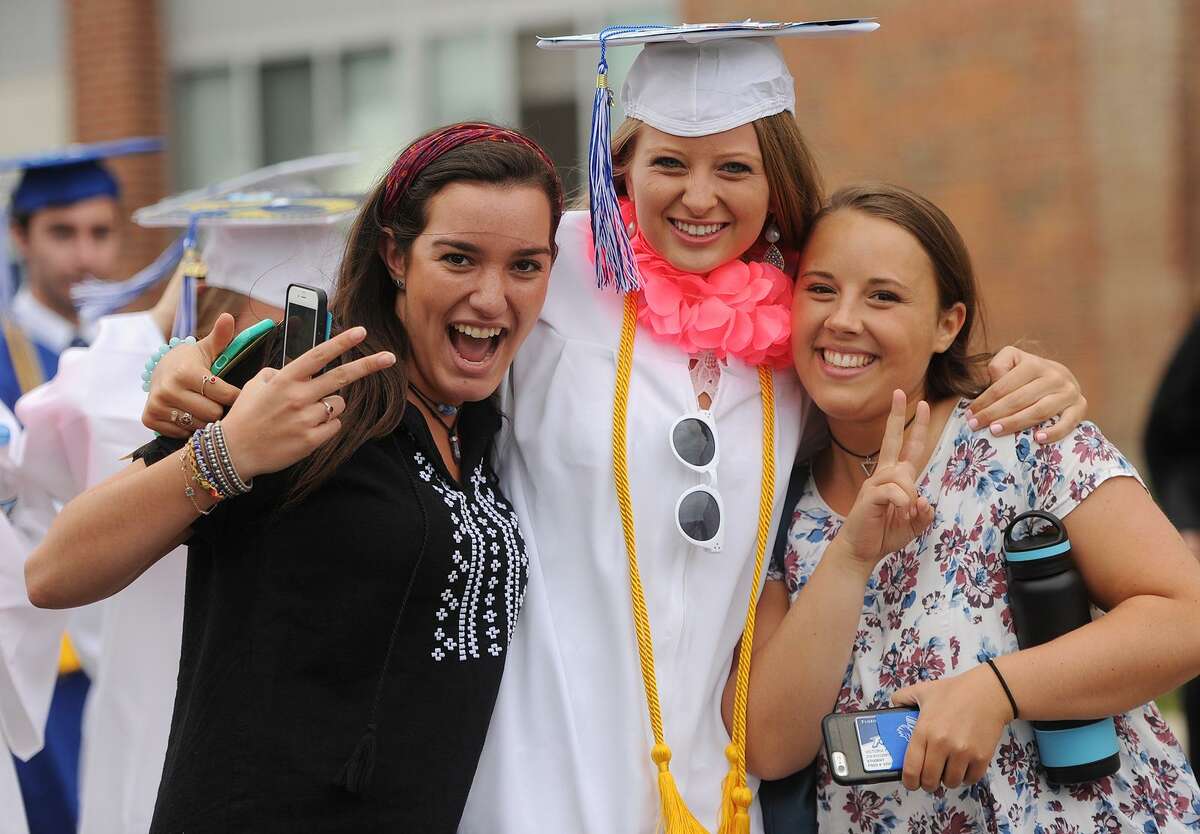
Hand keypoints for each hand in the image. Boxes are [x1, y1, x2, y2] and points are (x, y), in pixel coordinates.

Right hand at [144, 313, 242, 436]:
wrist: (160, 370)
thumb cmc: (191, 361)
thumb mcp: (207, 349)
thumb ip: (221, 337)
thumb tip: (228, 317)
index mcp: (186, 372)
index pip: (225, 395)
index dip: (234, 395)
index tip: (233, 392)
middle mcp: (168, 389)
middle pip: (213, 413)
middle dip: (219, 408)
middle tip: (214, 400)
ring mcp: (157, 405)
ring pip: (198, 426)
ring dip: (204, 420)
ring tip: (201, 406)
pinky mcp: (149, 418)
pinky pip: (182, 433)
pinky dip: (187, 427)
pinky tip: (186, 413)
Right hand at [219, 326, 394, 479]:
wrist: (234, 452)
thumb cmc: (245, 415)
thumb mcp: (255, 385)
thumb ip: (277, 373)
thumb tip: (293, 369)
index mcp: (284, 379)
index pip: (319, 355)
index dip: (341, 342)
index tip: (361, 332)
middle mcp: (298, 397)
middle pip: (341, 377)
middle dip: (369, 365)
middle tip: (389, 357)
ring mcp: (306, 419)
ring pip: (338, 404)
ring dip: (330, 405)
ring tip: (305, 413)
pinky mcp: (311, 440)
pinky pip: (335, 426)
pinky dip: (327, 425)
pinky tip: (307, 428)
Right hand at [836, 390, 935, 569]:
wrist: (861, 550)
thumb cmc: (884, 535)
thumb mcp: (914, 525)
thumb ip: (924, 513)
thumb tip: (925, 500)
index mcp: (896, 478)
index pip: (909, 447)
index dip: (916, 426)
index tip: (921, 404)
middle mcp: (885, 475)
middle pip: (893, 440)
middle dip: (897, 416)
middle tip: (898, 392)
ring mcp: (876, 483)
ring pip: (904, 477)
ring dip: (910, 497)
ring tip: (903, 513)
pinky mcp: (870, 495)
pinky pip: (896, 492)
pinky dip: (903, 504)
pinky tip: (898, 512)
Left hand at [892, 664, 1012, 790]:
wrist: (988, 693)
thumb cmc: (954, 692)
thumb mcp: (923, 690)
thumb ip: (903, 697)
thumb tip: (893, 705)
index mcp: (924, 730)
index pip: (911, 768)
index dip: (909, 781)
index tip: (910, 782)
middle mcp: (942, 744)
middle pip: (930, 780)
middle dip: (927, 783)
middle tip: (929, 777)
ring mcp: (963, 752)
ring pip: (950, 782)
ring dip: (947, 779)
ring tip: (947, 769)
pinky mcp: (981, 757)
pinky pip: (970, 779)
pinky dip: (965, 777)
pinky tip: (963, 766)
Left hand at [966, 346, 1085, 442]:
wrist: (1060, 378)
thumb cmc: (1026, 376)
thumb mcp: (1012, 363)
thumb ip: (999, 368)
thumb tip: (991, 384)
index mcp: (1033, 363)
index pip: (1003, 385)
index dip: (984, 401)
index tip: (970, 415)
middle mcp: (1054, 375)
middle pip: (1019, 399)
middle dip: (994, 413)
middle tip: (976, 426)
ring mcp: (1069, 391)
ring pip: (1040, 410)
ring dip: (1016, 423)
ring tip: (996, 431)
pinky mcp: (1081, 406)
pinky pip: (1069, 422)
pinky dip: (1054, 432)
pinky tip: (1037, 439)